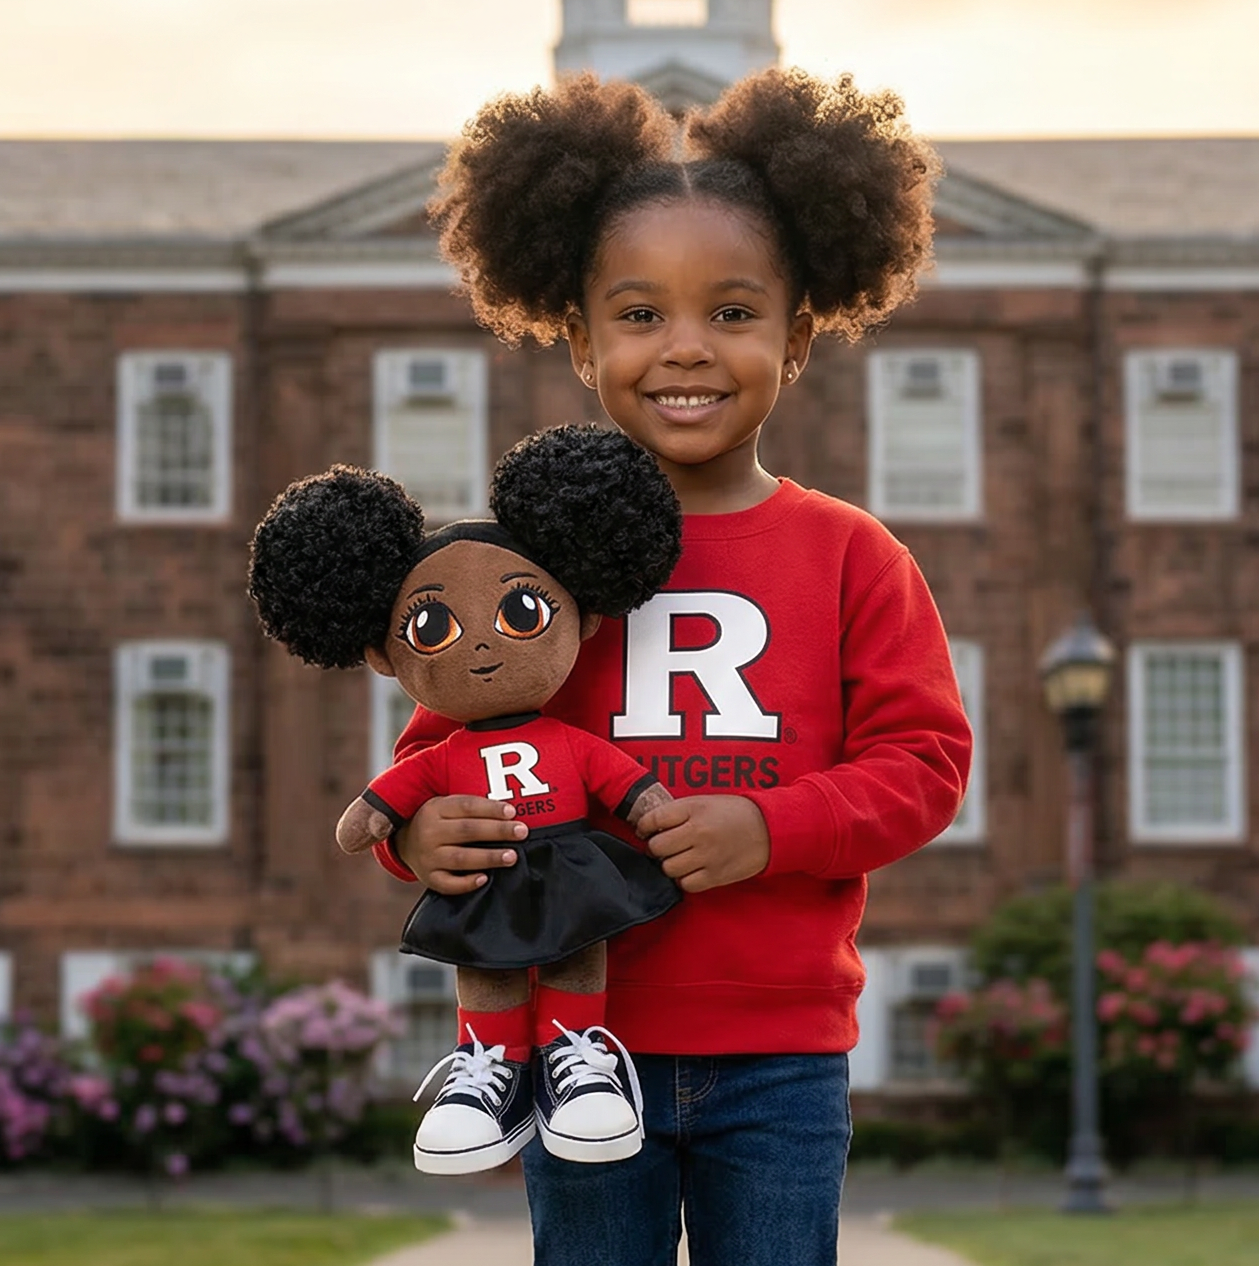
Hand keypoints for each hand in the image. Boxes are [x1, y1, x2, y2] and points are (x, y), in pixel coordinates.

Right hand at [394, 796, 525, 894]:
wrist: (403, 841)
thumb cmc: (438, 821)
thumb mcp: (446, 806)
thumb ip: (472, 809)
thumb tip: (510, 813)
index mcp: (435, 809)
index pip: (466, 806)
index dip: (490, 809)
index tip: (513, 812)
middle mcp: (429, 832)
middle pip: (467, 831)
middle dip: (497, 831)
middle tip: (522, 832)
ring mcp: (428, 857)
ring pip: (460, 858)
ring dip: (488, 857)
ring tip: (512, 856)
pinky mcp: (428, 877)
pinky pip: (447, 884)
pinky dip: (466, 883)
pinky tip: (485, 879)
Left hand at [636, 795, 769, 892]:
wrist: (769, 829)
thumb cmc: (734, 813)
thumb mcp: (704, 802)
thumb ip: (678, 812)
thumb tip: (650, 826)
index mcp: (693, 809)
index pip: (654, 819)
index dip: (644, 826)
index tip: (645, 831)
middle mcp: (698, 832)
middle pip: (657, 847)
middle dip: (655, 847)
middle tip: (663, 846)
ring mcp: (707, 856)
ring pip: (668, 868)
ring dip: (669, 864)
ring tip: (679, 858)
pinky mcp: (715, 875)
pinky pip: (686, 884)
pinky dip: (684, 879)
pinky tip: (691, 870)